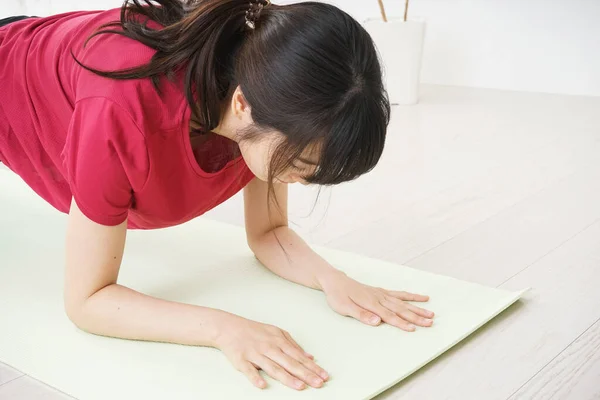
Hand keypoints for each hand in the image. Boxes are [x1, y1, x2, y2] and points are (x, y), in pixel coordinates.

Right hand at [214, 314, 328, 389]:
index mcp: (279, 341)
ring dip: (287, 377)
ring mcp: (255, 354)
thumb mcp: (276, 333)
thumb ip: (293, 345)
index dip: (312, 367)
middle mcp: (269, 347)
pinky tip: (262, 385)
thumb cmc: (254, 331)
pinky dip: (255, 377)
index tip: (323, 376)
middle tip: (318, 383)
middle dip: (306, 374)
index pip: (299, 356)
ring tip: (300, 386)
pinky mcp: (241, 360)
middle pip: (290, 363)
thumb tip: (309, 356)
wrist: (229, 327)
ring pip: (273, 367)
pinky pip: (249, 370)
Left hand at [321, 272, 434, 330]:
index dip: (402, 323)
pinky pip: (399, 294)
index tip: (414, 329)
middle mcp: (379, 298)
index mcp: (371, 303)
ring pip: (403, 302)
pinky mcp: (381, 291)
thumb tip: (376, 322)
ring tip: (431, 313)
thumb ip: (361, 315)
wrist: (335, 281)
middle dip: (416, 317)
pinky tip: (422, 297)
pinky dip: (411, 296)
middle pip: (400, 309)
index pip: (389, 316)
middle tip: (430, 323)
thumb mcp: (344, 308)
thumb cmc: (338, 296)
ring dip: (417, 308)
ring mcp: (381, 294)